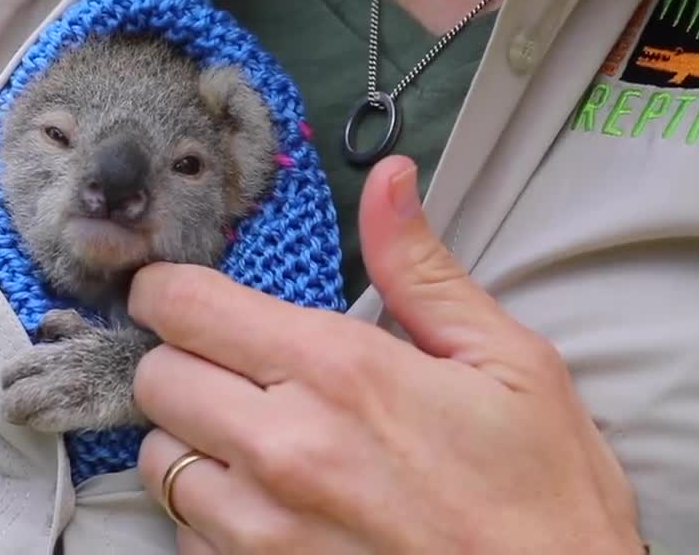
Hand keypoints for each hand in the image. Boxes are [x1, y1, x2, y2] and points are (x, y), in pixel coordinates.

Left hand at [129, 155, 641, 553]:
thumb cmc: (542, 497)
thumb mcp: (509, 363)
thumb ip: (423, 269)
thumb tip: (390, 179)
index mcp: (340, 371)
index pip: (185, 305)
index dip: (168, 289)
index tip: (181, 294)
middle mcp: (282, 447)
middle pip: (156, 377)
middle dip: (181, 360)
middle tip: (232, 368)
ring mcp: (261, 527)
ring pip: (158, 457)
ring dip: (191, 439)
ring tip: (254, 440)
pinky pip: (184, 531)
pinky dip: (208, 512)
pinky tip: (267, 504)